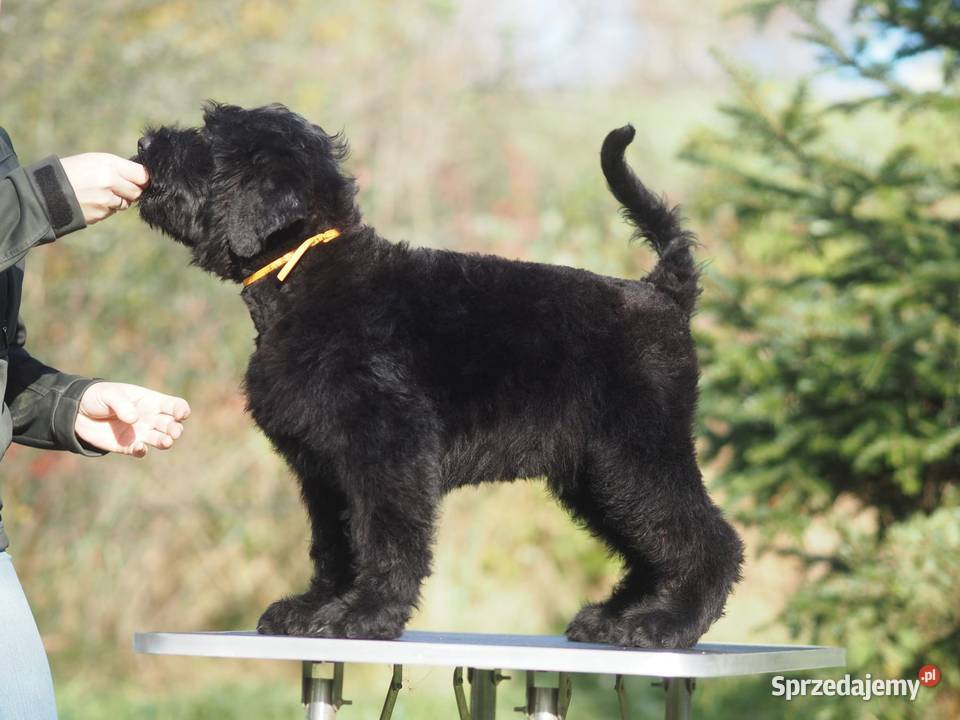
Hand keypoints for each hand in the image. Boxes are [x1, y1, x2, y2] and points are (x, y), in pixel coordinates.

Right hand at [60, 153, 149, 224]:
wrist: (48, 191)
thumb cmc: (73, 171)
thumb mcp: (94, 160)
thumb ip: (118, 168)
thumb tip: (142, 177)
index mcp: (109, 164)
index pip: (142, 175)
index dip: (143, 178)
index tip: (139, 179)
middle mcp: (110, 182)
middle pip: (138, 191)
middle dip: (132, 190)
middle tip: (120, 186)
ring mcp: (106, 200)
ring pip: (126, 203)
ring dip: (120, 200)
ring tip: (101, 192)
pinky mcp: (101, 213)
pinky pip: (113, 211)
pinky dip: (108, 208)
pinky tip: (93, 200)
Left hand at [75, 382, 189, 456]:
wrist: (77, 412)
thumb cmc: (98, 397)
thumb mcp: (109, 394)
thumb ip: (122, 404)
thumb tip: (134, 419)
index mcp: (151, 401)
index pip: (174, 405)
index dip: (181, 410)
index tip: (179, 414)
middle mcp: (150, 418)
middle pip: (171, 424)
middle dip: (176, 429)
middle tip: (174, 432)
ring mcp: (140, 433)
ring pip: (160, 439)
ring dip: (165, 442)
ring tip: (166, 442)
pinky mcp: (128, 446)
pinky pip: (140, 451)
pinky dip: (142, 451)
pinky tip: (139, 448)